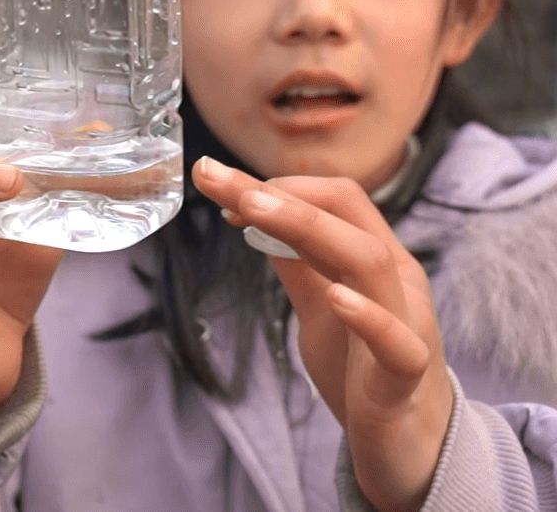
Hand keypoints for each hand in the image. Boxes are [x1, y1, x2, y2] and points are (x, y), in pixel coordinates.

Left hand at [193, 158, 451, 511]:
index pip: (337, 198)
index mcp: (377, 259)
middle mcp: (396, 281)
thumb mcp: (318, 305)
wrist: (408, 445)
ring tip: (253, 211)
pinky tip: (336, 298)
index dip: (280, 189)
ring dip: (308, 229)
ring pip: (370, 261)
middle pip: (345, 215)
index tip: (225, 192)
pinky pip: (398, 344)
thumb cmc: (361, 367)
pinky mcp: (405, 376)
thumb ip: (296, 262)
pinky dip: (368, 317)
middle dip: (280, 194)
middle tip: (219, 181)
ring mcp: (407, 324)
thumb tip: (256, 217)